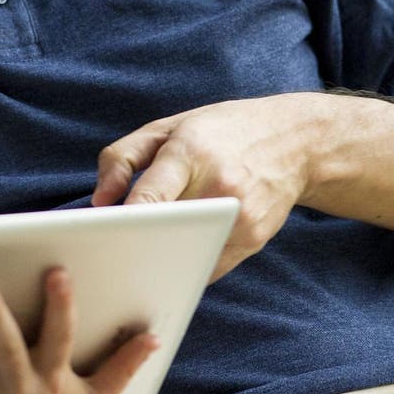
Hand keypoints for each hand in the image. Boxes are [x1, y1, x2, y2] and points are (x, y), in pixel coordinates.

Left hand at [93, 93, 330, 279]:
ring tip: (138, 254)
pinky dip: (187, 262)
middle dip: (136, 241)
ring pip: (186, 254)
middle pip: (166, 230)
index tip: (103, 236)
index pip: (152, 194)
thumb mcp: (167, 127)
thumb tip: (99, 201)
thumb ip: (122, 158)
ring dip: (161, 257)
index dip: (125, 220)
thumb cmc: (221, 131)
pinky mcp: (254, 238)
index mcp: (191, 151)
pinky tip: (174, 252)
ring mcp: (240, 216)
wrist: (294, 141)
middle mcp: (218, 185)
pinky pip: (207, 266)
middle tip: (111, 248)